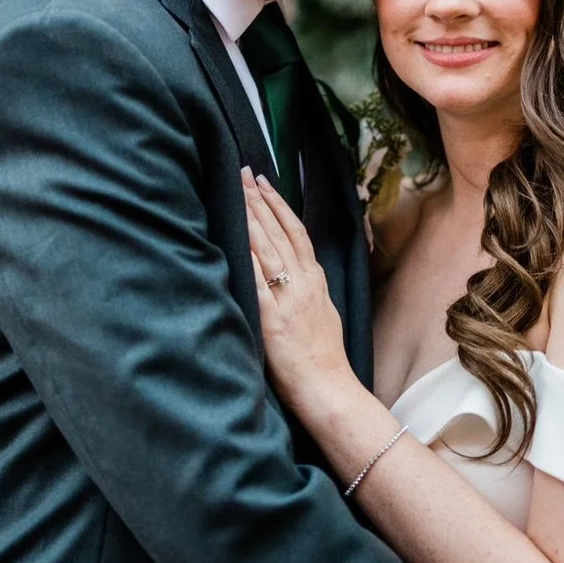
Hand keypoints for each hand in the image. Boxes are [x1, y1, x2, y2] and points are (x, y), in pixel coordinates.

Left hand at [242, 169, 354, 415]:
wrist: (329, 389)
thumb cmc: (324, 359)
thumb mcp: (323, 313)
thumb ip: (307, 290)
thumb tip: (292, 275)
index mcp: (315, 281)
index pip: (296, 232)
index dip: (278, 204)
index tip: (262, 182)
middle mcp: (304, 284)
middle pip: (279, 232)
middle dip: (259, 200)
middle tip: (242, 173)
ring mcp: (288, 300)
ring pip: (268, 249)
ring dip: (251, 218)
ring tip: (236, 192)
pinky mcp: (273, 320)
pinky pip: (257, 283)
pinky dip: (246, 259)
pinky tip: (234, 239)